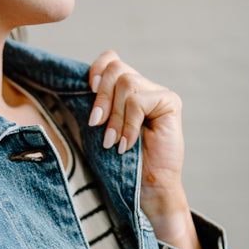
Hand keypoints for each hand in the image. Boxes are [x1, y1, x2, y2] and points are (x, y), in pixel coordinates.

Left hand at [87, 51, 201, 248]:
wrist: (146, 188)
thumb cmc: (120, 163)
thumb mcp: (100, 130)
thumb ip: (95, 106)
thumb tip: (78, 87)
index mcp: (125, 91)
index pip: (110, 60)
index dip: (96, 71)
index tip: (86, 93)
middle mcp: (143, 87)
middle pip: (115, 69)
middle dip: (101, 98)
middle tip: (96, 125)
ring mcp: (157, 93)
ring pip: (126, 84)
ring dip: (115, 117)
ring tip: (113, 142)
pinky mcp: (169, 102)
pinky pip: (139, 101)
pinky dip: (129, 125)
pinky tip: (127, 145)